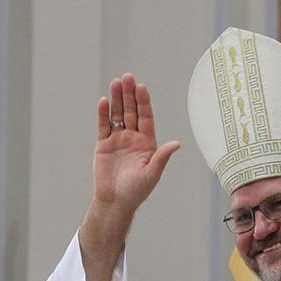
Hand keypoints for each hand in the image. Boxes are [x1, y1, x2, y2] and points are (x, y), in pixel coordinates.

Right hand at [93, 73, 179, 215]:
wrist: (115, 202)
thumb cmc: (136, 191)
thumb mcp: (152, 173)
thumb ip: (162, 157)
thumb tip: (177, 144)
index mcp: (147, 142)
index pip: (146, 117)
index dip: (143, 102)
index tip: (141, 87)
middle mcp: (133, 137)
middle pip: (131, 111)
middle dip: (129, 94)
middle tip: (127, 77)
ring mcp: (118, 139)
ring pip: (117, 114)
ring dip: (116, 99)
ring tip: (115, 83)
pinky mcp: (104, 144)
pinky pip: (104, 126)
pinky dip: (103, 114)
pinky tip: (103, 102)